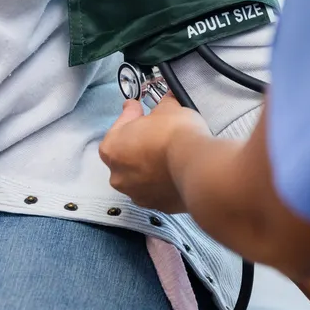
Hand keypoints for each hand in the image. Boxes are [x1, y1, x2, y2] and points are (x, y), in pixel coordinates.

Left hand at [99, 96, 210, 213]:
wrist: (197, 169)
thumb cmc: (176, 136)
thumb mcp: (169, 108)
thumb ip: (162, 105)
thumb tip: (166, 103)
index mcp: (112, 148)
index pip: (119, 125)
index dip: (131, 114)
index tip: (138, 108)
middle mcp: (118, 175)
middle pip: (126, 155)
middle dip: (138, 143)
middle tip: (155, 132)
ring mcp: (137, 194)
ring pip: (140, 176)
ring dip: (150, 165)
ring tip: (167, 154)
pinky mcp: (158, 206)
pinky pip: (158, 190)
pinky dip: (163, 181)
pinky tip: (175, 170)